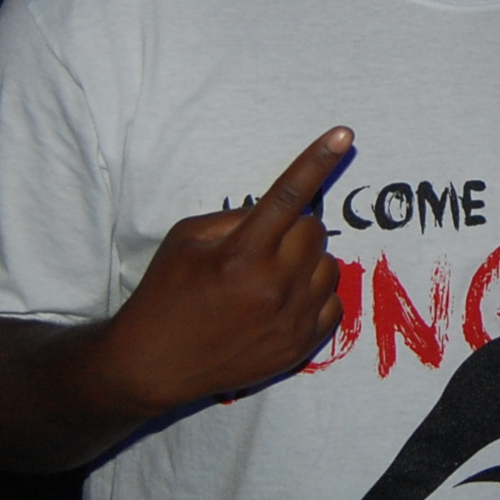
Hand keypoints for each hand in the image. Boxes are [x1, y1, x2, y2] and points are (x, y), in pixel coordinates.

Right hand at [95, 127, 352, 413]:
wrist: (155, 364)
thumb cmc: (165, 294)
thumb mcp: (186, 240)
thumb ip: (235, 218)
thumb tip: (281, 210)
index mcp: (241, 254)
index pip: (288, 196)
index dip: (318, 160)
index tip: (345, 135)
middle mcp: (273, 287)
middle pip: (315, 231)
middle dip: (294, 230)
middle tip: (263, 246)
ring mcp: (291, 320)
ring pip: (329, 266)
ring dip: (306, 263)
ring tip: (268, 279)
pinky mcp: (302, 346)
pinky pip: (334, 303)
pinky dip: (313, 296)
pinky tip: (279, 304)